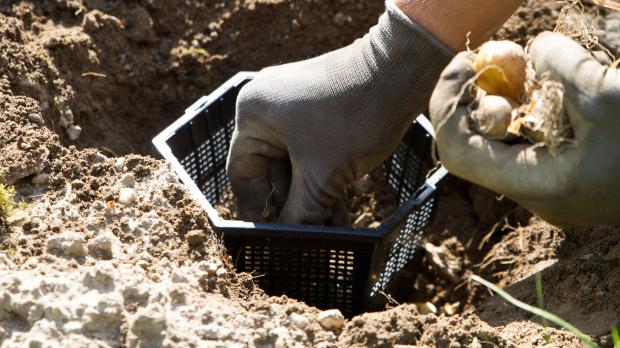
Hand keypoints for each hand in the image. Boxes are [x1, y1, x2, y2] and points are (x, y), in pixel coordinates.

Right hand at [226, 3, 452, 224]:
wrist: (403, 71)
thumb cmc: (356, 116)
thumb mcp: (323, 175)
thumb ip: (301, 214)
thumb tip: (291, 244)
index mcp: (252, 115)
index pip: (242, 172)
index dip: (257, 208)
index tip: (273, 237)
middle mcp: (267, 106)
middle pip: (271, 170)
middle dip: (294, 205)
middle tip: (309, 236)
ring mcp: (294, 105)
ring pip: (295, 164)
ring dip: (313, 196)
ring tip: (332, 228)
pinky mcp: (319, 108)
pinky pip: (311, 151)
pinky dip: (323, 177)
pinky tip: (340, 209)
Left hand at [430, 32, 619, 226]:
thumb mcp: (609, 94)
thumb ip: (559, 66)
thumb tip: (533, 53)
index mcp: (537, 185)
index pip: (457, 150)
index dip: (447, 103)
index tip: (464, 62)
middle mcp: (536, 192)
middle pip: (476, 144)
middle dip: (475, 96)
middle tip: (488, 57)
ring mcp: (552, 186)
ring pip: (502, 142)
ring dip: (503, 100)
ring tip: (519, 68)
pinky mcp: (568, 174)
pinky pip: (529, 141)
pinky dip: (528, 109)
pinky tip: (545, 85)